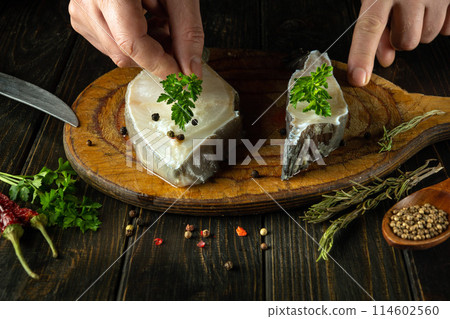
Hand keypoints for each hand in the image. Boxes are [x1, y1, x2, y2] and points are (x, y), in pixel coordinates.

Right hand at [68, 0, 203, 77]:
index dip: (161, 65)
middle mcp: (88, 1)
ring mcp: (80, 10)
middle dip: (157, 55)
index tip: (182, 76)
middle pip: (125, 54)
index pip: (133, 44)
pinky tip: (144, 19)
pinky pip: (109, 44)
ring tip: (160, 19)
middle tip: (176, 40)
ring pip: (118, 53)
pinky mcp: (81, 16)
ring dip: (147, 47)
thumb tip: (191, 70)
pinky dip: (134, 40)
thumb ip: (187, 32)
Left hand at [348, 0, 449, 85]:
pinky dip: (443, 21)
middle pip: (406, 41)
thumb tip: (385, 59)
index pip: (369, 27)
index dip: (362, 55)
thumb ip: (377, 25)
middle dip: (401, 37)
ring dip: (421, 29)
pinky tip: (437, 5)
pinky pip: (449, 28)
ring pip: (428, 36)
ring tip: (419, 7)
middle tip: (401, 19)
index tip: (358, 78)